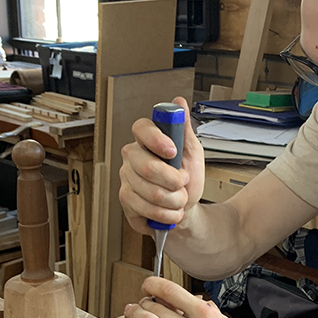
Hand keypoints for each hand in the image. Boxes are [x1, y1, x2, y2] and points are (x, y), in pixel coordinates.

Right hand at [118, 96, 204, 235]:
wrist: (186, 208)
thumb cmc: (187, 178)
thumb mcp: (192, 152)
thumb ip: (184, 129)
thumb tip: (179, 102)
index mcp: (147, 140)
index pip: (141, 128)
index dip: (156, 139)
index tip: (173, 151)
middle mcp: (132, 157)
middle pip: (146, 167)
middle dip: (174, 181)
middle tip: (184, 183)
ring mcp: (126, 178)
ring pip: (149, 192)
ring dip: (174, 201)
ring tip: (180, 200)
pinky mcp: (125, 200)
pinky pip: (144, 209)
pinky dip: (165, 215)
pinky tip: (169, 211)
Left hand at [118, 276, 256, 317]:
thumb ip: (199, 307)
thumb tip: (177, 298)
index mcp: (205, 315)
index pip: (169, 290)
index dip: (151, 285)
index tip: (147, 286)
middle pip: (154, 308)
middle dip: (142, 303)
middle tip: (140, 305)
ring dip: (134, 316)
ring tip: (131, 314)